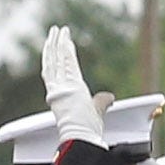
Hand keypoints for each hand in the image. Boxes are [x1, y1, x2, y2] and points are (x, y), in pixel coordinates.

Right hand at [40, 25, 104, 148]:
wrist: (81, 134)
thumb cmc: (87, 128)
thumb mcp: (97, 111)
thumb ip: (102, 102)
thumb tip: (110, 98)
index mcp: (63, 94)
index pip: (59, 71)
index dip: (58, 57)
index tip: (61, 45)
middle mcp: (58, 89)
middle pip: (54, 62)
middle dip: (54, 45)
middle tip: (55, 31)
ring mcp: (59, 86)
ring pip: (55, 59)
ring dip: (56, 43)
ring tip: (57, 30)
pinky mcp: (63, 84)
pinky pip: (62, 62)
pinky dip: (61, 49)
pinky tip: (63, 38)